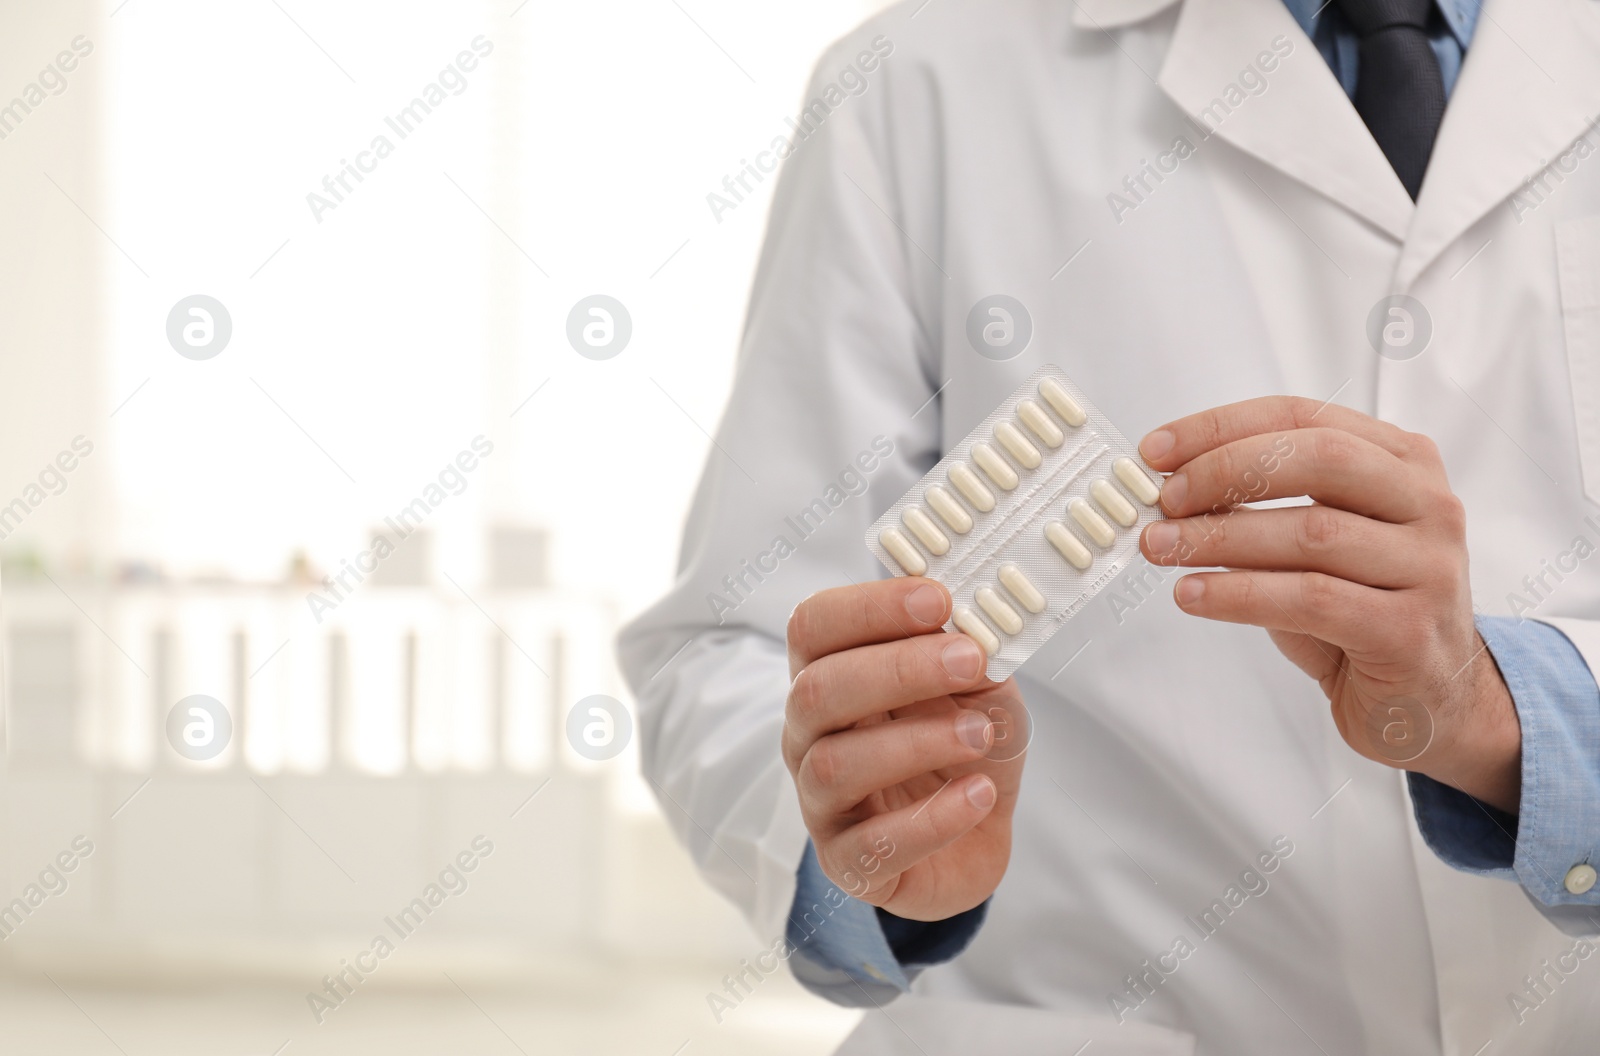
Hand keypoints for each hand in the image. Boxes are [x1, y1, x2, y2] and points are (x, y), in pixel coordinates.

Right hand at [782, 577, 1027, 919]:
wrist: (978, 833)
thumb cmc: (963, 745)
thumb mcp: (979, 687)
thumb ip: (971, 656)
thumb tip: (974, 624)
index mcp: (830, 674)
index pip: (814, 626)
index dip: (868, 607)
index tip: (936, 599)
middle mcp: (810, 735)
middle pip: (817, 691)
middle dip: (897, 669)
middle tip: (968, 659)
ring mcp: (821, 802)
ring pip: (837, 765)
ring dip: (915, 742)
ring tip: (979, 733)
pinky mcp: (848, 863)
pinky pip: (873, 844)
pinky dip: (932, 818)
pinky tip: (978, 796)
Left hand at [1136, 396, 1521, 812]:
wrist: (1427, 701)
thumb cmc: (1360, 611)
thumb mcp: (1311, 544)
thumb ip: (1261, 508)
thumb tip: (1172, 491)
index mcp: (1402, 462)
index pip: (1303, 417)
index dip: (1222, 428)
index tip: (1158, 450)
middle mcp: (1428, 504)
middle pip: (1318, 460)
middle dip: (1226, 472)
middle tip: (1164, 500)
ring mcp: (1429, 567)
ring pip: (1312, 533)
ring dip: (1221, 537)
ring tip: (1161, 547)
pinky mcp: (1411, 631)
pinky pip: (1312, 600)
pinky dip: (1240, 594)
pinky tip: (1193, 594)